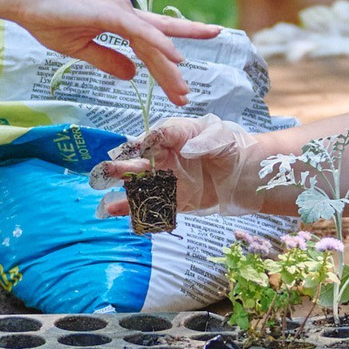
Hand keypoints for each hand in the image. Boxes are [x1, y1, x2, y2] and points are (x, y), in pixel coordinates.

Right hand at [10, 0, 221, 103]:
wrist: (26, 3)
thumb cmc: (49, 21)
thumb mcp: (82, 49)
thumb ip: (109, 60)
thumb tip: (133, 75)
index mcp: (120, 21)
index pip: (150, 46)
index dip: (165, 68)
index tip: (178, 91)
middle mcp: (126, 12)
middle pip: (157, 45)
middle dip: (172, 72)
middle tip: (187, 96)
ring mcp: (120, 10)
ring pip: (152, 41)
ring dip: (168, 66)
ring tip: (184, 89)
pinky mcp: (111, 12)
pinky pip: (140, 31)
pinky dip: (160, 43)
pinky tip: (177, 57)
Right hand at [93, 114, 261, 213]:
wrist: (243, 172)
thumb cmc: (229, 145)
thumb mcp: (220, 136)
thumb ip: (203, 140)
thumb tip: (185, 149)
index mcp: (172, 135)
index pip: (153, 137)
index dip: (143, 143)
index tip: (137, 150)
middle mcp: (163, 157)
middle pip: (139, 162)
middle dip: (122, 167)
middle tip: (106, 171)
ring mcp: (166, 179)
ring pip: (140, 186)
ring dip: (123, 192)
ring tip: (105, 202)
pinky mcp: (173, 200)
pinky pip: (153, 205)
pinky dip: (137, 210)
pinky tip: (118, 213)